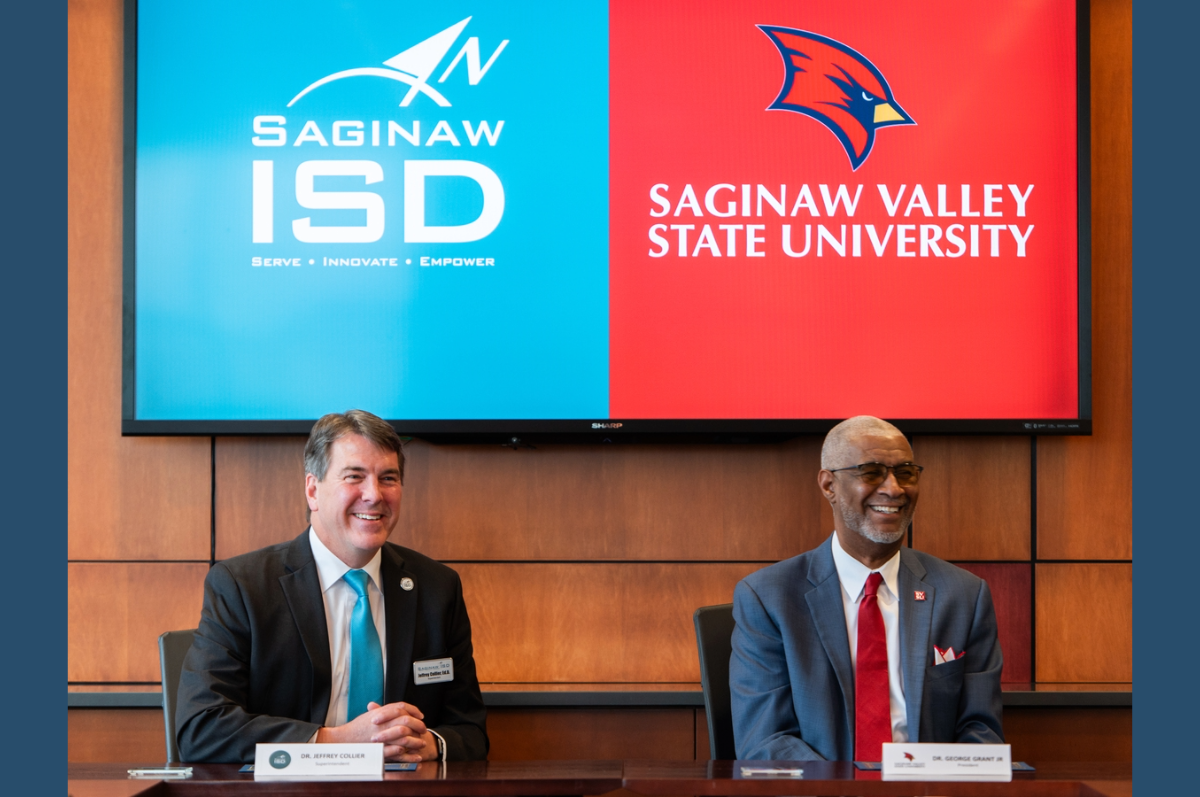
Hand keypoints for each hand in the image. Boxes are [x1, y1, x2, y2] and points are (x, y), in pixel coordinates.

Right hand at [315, 701, 436, 761]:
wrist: (343, 739)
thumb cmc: (356, 728)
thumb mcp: (370, 715)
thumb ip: (384, 710)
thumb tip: (398, 709)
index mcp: (381, 713)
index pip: (402, 707)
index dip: (414, 710)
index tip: (420, 715)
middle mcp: (382, 722)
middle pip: (406, 720)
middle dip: (418, 724)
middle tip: (424, 729)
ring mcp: (381, 735)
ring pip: (404, 735)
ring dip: (415, 739)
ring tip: (422, 743)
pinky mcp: (379, 749)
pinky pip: (397, 750)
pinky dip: (407, 752)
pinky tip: (413, 754)